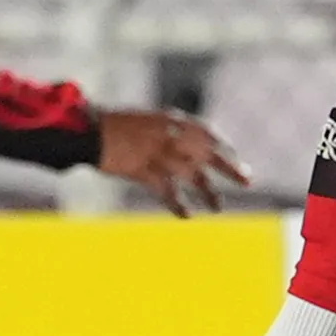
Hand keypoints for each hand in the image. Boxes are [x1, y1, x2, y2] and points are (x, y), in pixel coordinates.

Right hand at [96, 107, 249, 216]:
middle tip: (248, 180)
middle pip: (208, 153)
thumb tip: (190, 150)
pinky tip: (188, 215)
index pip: (207, 132)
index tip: (234, 155)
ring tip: (218, 208)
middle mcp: (169, 135)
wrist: (88, 130)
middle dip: (229, 167)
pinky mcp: (143, 171)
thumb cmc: (115, 125)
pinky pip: (166, 191)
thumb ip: (169, 134)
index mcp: (171, 120)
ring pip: (192, 175)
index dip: (223, 146)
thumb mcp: (147, 122)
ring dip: (208, 192)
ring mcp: (157, 154)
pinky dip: (178, 204)